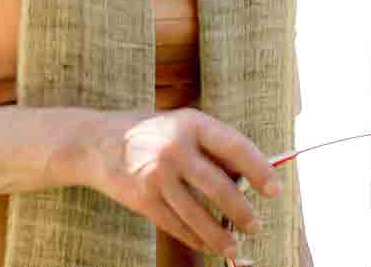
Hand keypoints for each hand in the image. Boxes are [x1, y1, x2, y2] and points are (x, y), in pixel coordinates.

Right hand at [85, 108, 279, 259]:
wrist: (96, 142)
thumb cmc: (151, 132)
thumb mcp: (183, 125)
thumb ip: (213, 146)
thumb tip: (251, 175)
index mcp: (192, 124)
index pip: (235, 147)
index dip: (259, 170)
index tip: (274, 189)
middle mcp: (175, 149)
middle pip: (219, 188)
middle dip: (242, 212)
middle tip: (256, 226)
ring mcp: (156, 175)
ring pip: (197, 215)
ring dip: (220, 236)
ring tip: (234, 247)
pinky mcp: (143, 199)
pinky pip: (176, 225)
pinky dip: (194, 239)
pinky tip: (207, 246)